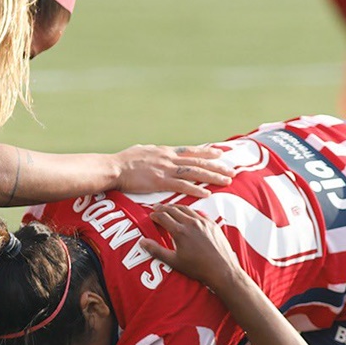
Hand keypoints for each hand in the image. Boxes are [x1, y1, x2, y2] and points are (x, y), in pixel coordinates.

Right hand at [115, 145, 233, 197]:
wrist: (114, 168)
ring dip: (212, 177)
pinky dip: (195, 189)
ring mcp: (166, 169)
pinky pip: (182, 186)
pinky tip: (206, 193)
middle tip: (231, 171)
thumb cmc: (123, 161)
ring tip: (226, 181)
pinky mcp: (161, 181)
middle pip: (198, 161)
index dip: (206, 153)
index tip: (219, 154)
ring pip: (195, 172)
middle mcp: (169, 158)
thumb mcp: (140, 151)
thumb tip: (153, 151)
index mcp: (165, 152)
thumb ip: (151, 152)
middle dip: (216, 166)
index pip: (190, 151)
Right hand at [141, 204, 241, 290]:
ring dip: (175, 207)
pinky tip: (187, 213)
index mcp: (180, 232)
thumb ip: (156, 250)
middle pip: (173, 209)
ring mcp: (203, 222)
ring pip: (186, 209)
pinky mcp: (212, 224)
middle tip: (156, 208)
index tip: (151, 215)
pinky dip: (189, 211)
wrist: (222, 270)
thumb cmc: (198, 268)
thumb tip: (143, 242)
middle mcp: (191, 223)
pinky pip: (198, 213)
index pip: (163, 217)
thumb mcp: (174, 261)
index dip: (155, 215)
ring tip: (169, 208)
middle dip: (163, 208)